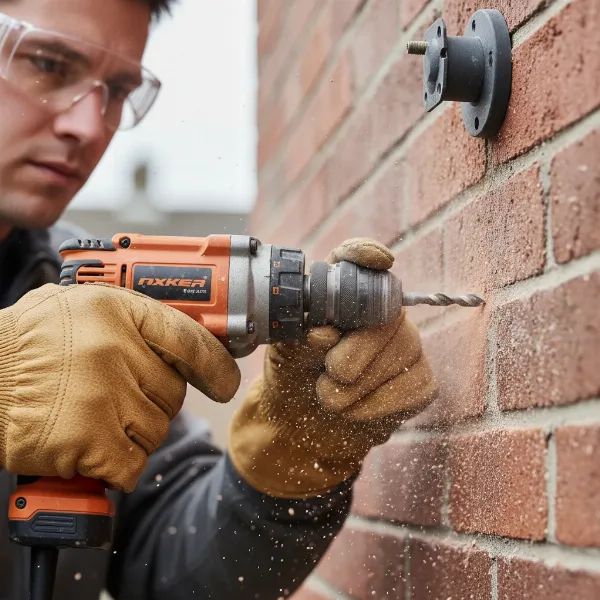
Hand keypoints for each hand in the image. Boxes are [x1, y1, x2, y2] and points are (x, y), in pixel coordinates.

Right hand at [0, 283, 239, 491]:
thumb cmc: (27, 344)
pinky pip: (133, 464)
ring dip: (134, 434)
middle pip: (173, 392)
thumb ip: (131, 321)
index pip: (188, 338)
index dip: (214, 364)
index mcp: (115, 310)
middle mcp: (114, 349)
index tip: (224, 381)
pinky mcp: (89, 441)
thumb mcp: (79, 308)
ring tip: (96, 420)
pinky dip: (119, 466)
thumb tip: (182, 346)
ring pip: (157, 429)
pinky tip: (93, 451)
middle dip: (154, 402)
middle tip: (118, 400)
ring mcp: (103, 396)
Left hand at [228, 238, 437, 498]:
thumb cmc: (293, 374)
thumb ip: (302, 336)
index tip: (378, 261)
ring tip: (330, 397)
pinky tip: (356, 411)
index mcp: (343, 294)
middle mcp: (381, 312)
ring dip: (356, 388)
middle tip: (328, 375)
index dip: (368, 254)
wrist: (300, 422)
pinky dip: (377, 406)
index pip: (358, 258)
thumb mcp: (286, 350)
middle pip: (386, 316)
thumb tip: (324, 333)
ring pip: (402, 353)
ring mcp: (407, 344)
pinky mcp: (420, 380)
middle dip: (352, 354)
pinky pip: (413, 387)